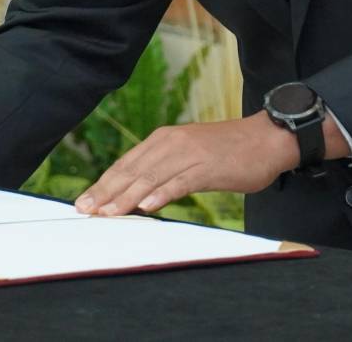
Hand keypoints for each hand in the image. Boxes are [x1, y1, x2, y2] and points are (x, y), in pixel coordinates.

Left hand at [74, 114, 298, 216]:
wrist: (267, 138)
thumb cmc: (228, 150)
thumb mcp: (190, 154)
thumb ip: (165, 168)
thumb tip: (140, 190)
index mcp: (165, 139)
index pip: (127, 163)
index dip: (104, 183)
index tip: (85, 202)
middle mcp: (172, 143)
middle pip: (132, 170)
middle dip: (106, 192)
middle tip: (85, 210)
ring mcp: (190, 154)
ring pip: (151, 177)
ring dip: (127, 197)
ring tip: (108, 213)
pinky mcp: (208, 167)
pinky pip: (181, 182)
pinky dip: (163, 194)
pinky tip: (148, 206)